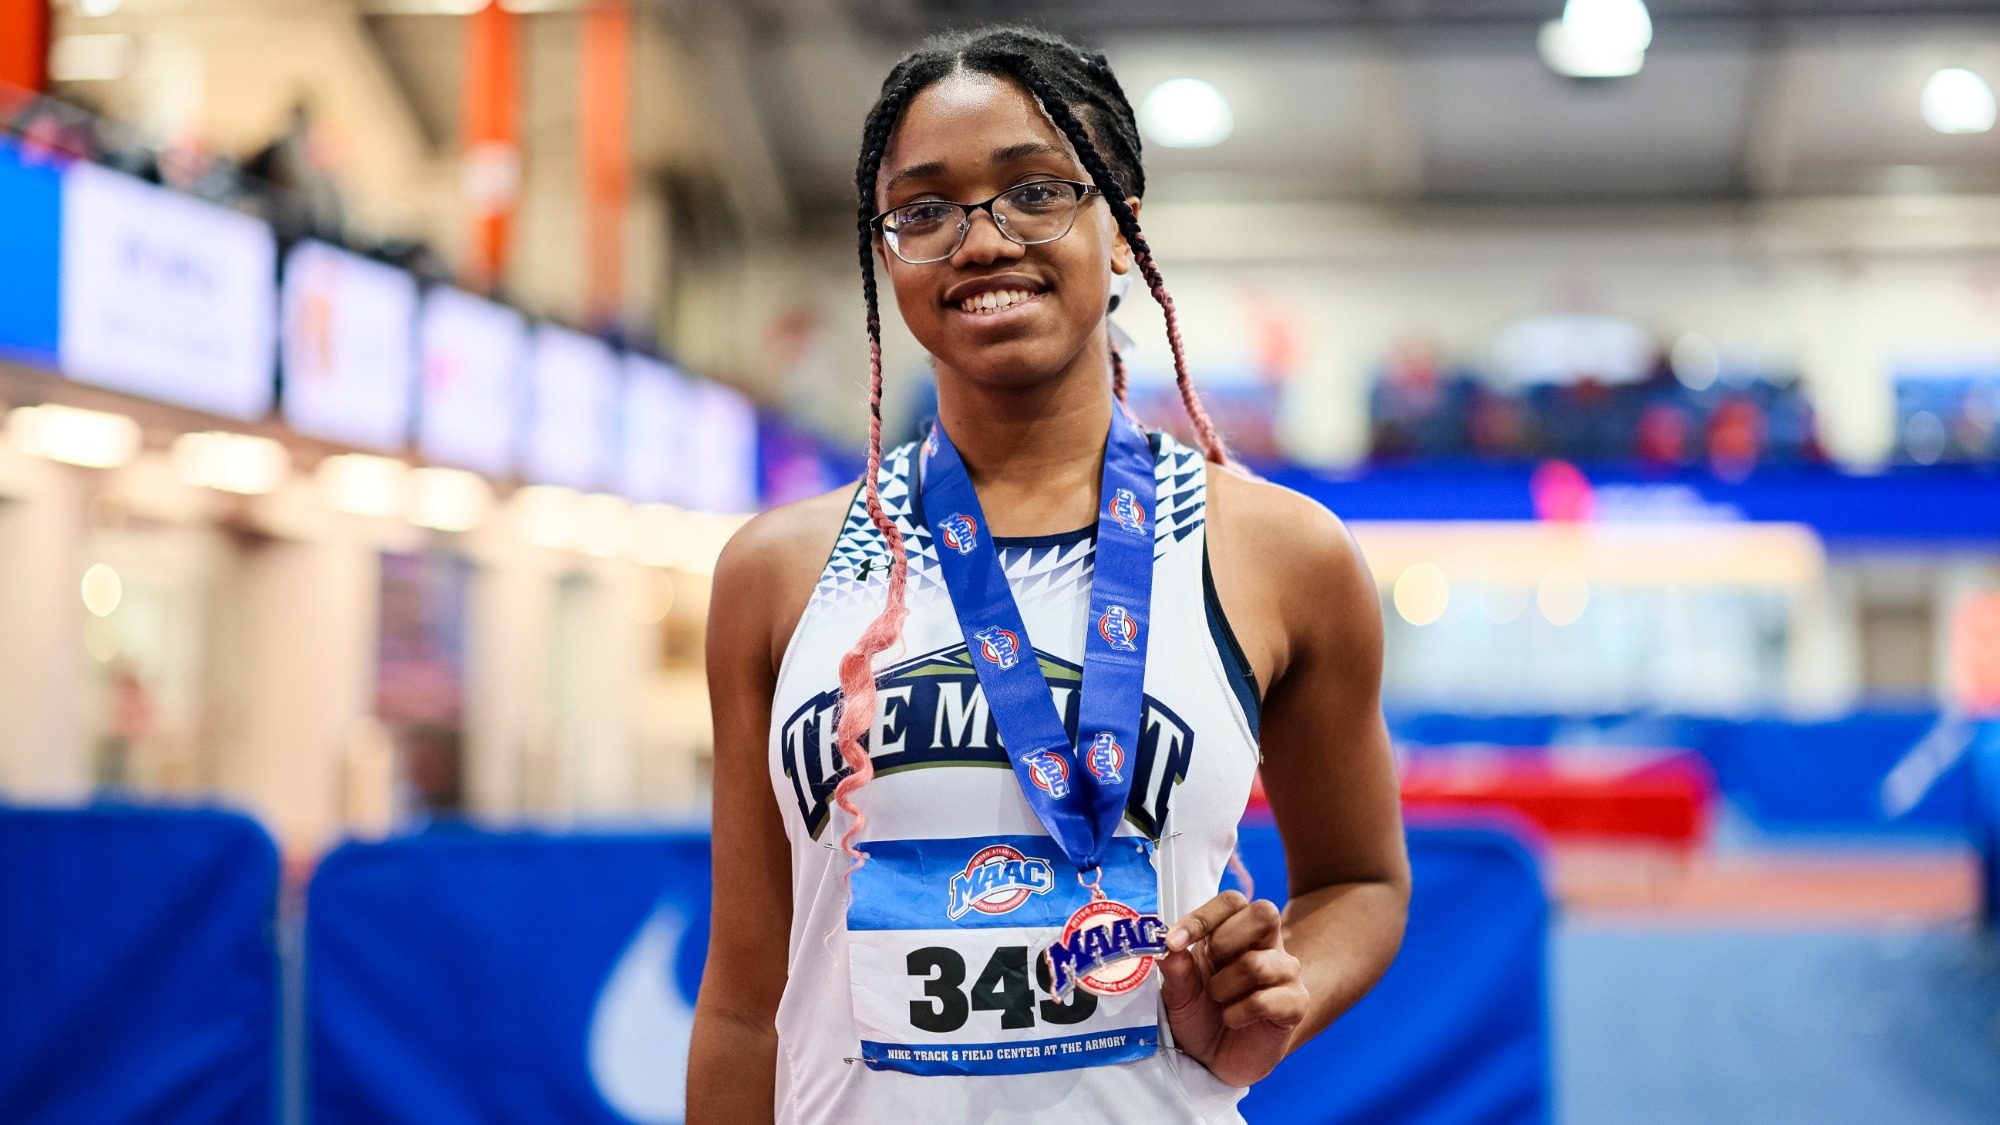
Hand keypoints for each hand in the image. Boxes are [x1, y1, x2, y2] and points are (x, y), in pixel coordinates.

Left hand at [1159, 890, 1307, 1086]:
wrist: (1218, 1060)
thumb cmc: (1201, 1017)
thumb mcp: (1178, 994)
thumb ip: (1175, 970)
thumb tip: (1167, 947)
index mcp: (1234, 932)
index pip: (1232, 901)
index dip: (1203, 916)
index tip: (1174, 941)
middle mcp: (1266, 945)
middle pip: (1264, 912)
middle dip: (1226, 940)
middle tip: (1210, 967)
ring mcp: (1285, 972)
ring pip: (1257, 962)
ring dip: (1224, 986)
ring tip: (1219, 1002)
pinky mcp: (1296, 1003)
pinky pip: (1266, 1000)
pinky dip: (1239, 1013)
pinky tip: (1233, 1019)